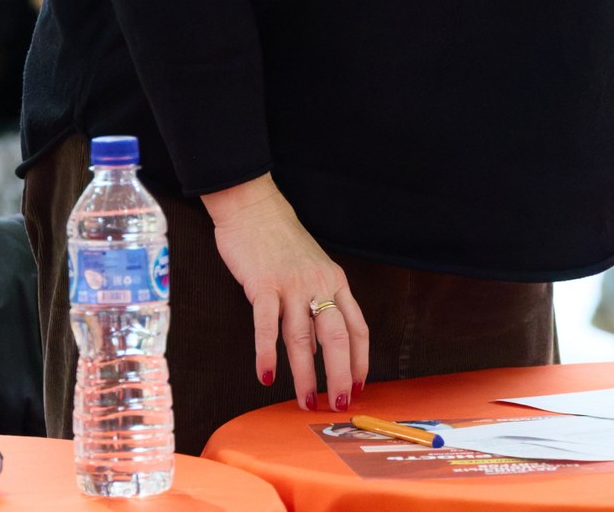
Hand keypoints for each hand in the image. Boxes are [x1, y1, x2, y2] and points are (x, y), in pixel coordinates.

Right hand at [204, 176, 367, 411]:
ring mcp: (291, 285)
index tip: (357, 388)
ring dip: (305, 375)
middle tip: (338, 407)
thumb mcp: (311, 269)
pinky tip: (267, 375)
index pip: (357, 329)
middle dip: (339, 377)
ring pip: (302, 338)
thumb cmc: (280, 240)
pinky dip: (267, 353)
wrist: (252, 206)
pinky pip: (266, 325)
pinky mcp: (262, 284)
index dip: (360, 362)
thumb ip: (318, 305)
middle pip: (337, 338)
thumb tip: (318, 349)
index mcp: (335, 281)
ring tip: (306, 401)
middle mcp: (318, 285)